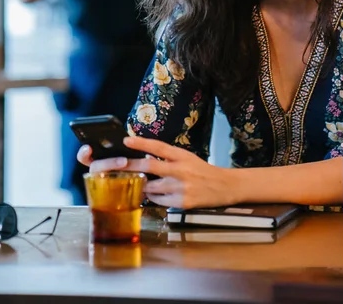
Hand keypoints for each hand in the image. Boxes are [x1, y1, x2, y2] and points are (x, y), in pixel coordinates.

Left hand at [83, 136, 236, 208]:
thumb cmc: (202, 171)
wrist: (224, 186)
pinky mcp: (181, 202)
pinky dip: (154, 198)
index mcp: (182, 155)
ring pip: (151, 186)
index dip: (141, 143)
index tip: (126, 140)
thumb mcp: (187, 158)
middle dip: (131, 166)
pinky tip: (158, 195)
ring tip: (140, 183)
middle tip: (118, 164)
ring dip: (142, 186)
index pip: (158, 146)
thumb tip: (144, 157)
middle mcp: (180, 169)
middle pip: (150, 166)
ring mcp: (180, 187)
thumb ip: (168, 158)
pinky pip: (159, 200)